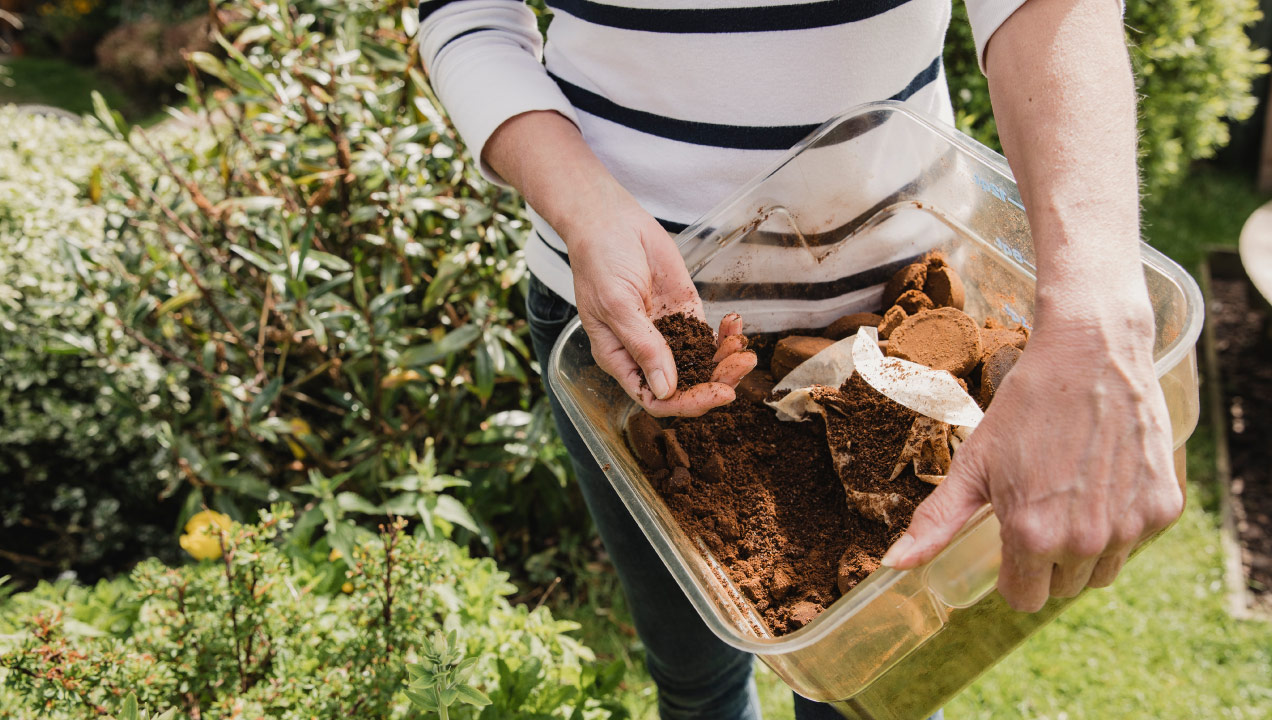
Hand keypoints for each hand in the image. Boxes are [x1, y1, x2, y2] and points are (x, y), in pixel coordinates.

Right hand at [569, 199, 755, 416]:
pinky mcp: (684, 312)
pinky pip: (708, 335)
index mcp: (620, 359)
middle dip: (717, 380)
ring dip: (726, 360)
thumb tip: (665, 389)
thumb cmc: (599, 261)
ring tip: (744, 348)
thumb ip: (642, 346)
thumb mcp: (617, 305)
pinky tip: (736, 324)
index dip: (688, 403)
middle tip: (742, 366)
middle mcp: (644, 352)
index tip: (718, 393)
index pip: (656, 398)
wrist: (610, 221)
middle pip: (685, 385)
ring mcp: (666, 333)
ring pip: (701, 363)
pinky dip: (726, 335)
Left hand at [880, 313, 1182, 610]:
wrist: (1091, 354)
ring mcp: (1130, 527)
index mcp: (1032, 536)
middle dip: (1047, 560)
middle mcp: (1085, 542)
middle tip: (1040, 506)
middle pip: (1062, 587)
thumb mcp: (973, 463)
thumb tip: (894, 565)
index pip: (1023, 598)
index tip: (1010, 539)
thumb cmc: (1025, 406)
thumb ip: (937, 522)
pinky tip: (1104, 481)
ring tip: (1070, 495)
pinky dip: (1122, 523)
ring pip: (1102, 571)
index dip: (1012, 573)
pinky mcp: (1164, 508)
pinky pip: (1137, 541)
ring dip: (1086, 549)